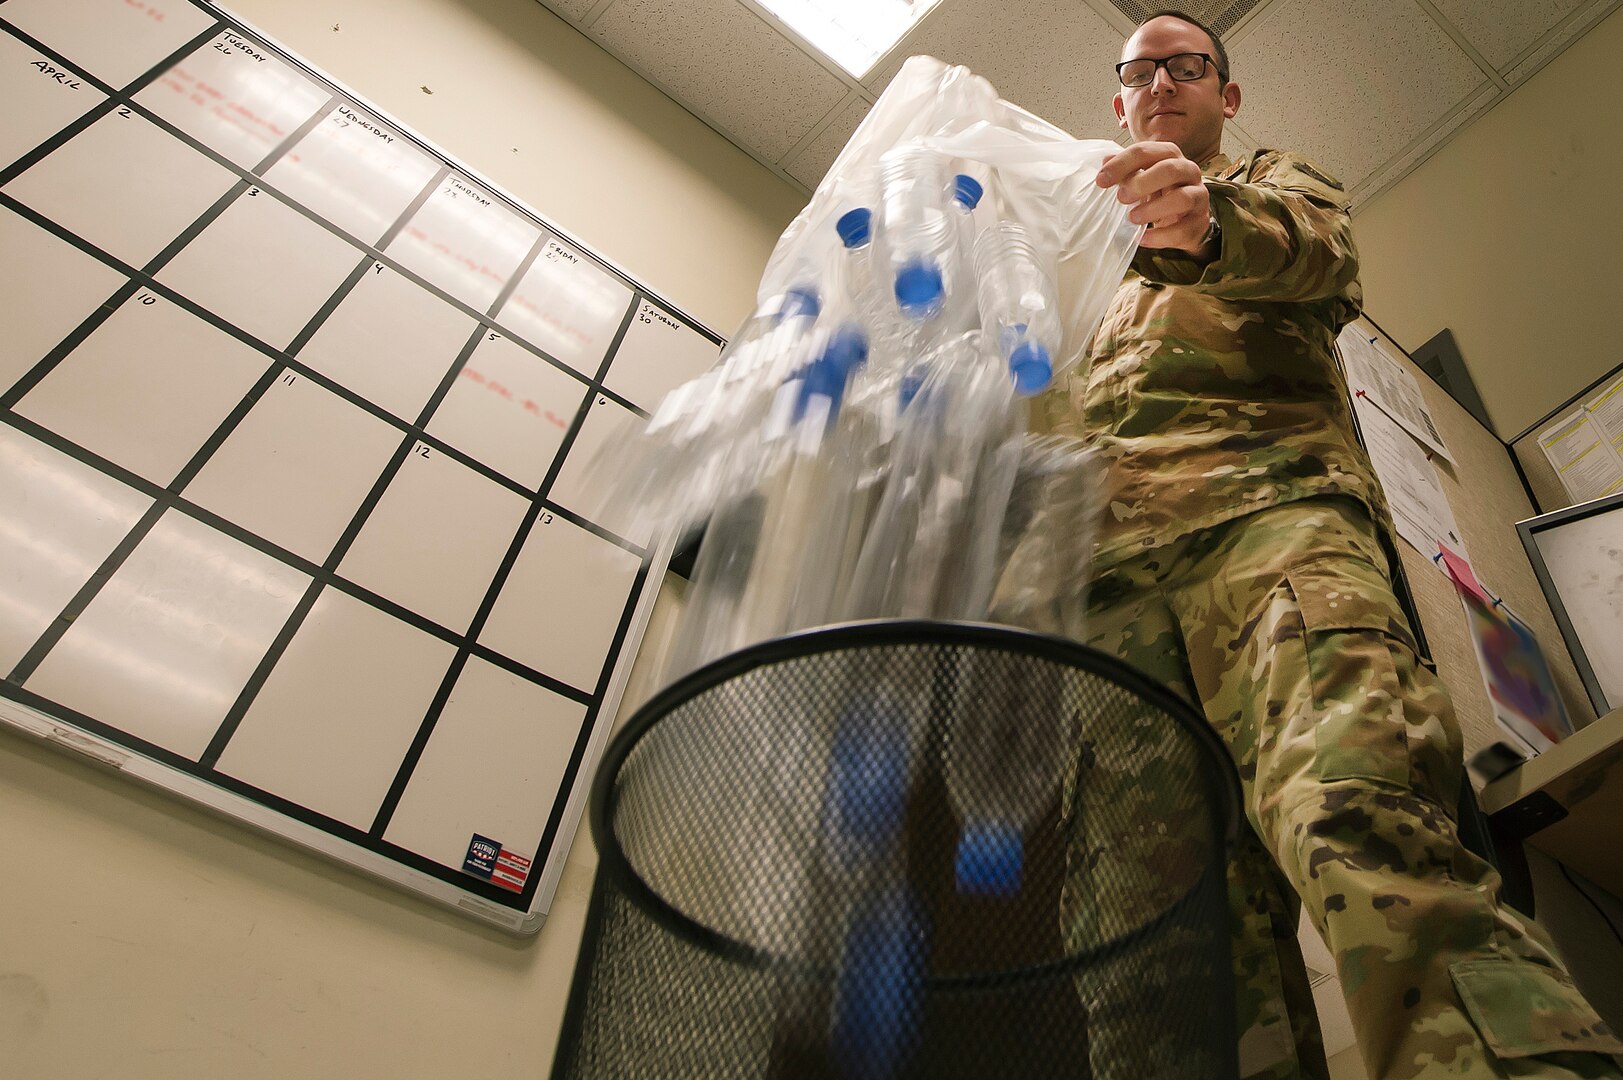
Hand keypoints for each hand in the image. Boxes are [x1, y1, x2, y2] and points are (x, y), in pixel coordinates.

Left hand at [1096, 142, 1213, 257]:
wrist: (1186, 219)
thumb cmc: (1160, 193)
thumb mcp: (1142, 178)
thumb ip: (1126, 171)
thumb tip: (1105, 161)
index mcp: (1170, 155)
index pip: (1146, 151)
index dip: (1122, 164)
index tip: (1101, 181)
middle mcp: (1188, 171)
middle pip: (1169, 169)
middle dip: (1142, 183)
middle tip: (1121, 197)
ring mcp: (1198, 196)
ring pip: (1182, 198)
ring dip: (1154, 208)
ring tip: (1132, 218)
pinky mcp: (1200, 222)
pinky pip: (1183, 229)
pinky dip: (1161, 236)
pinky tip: (1143, 239)